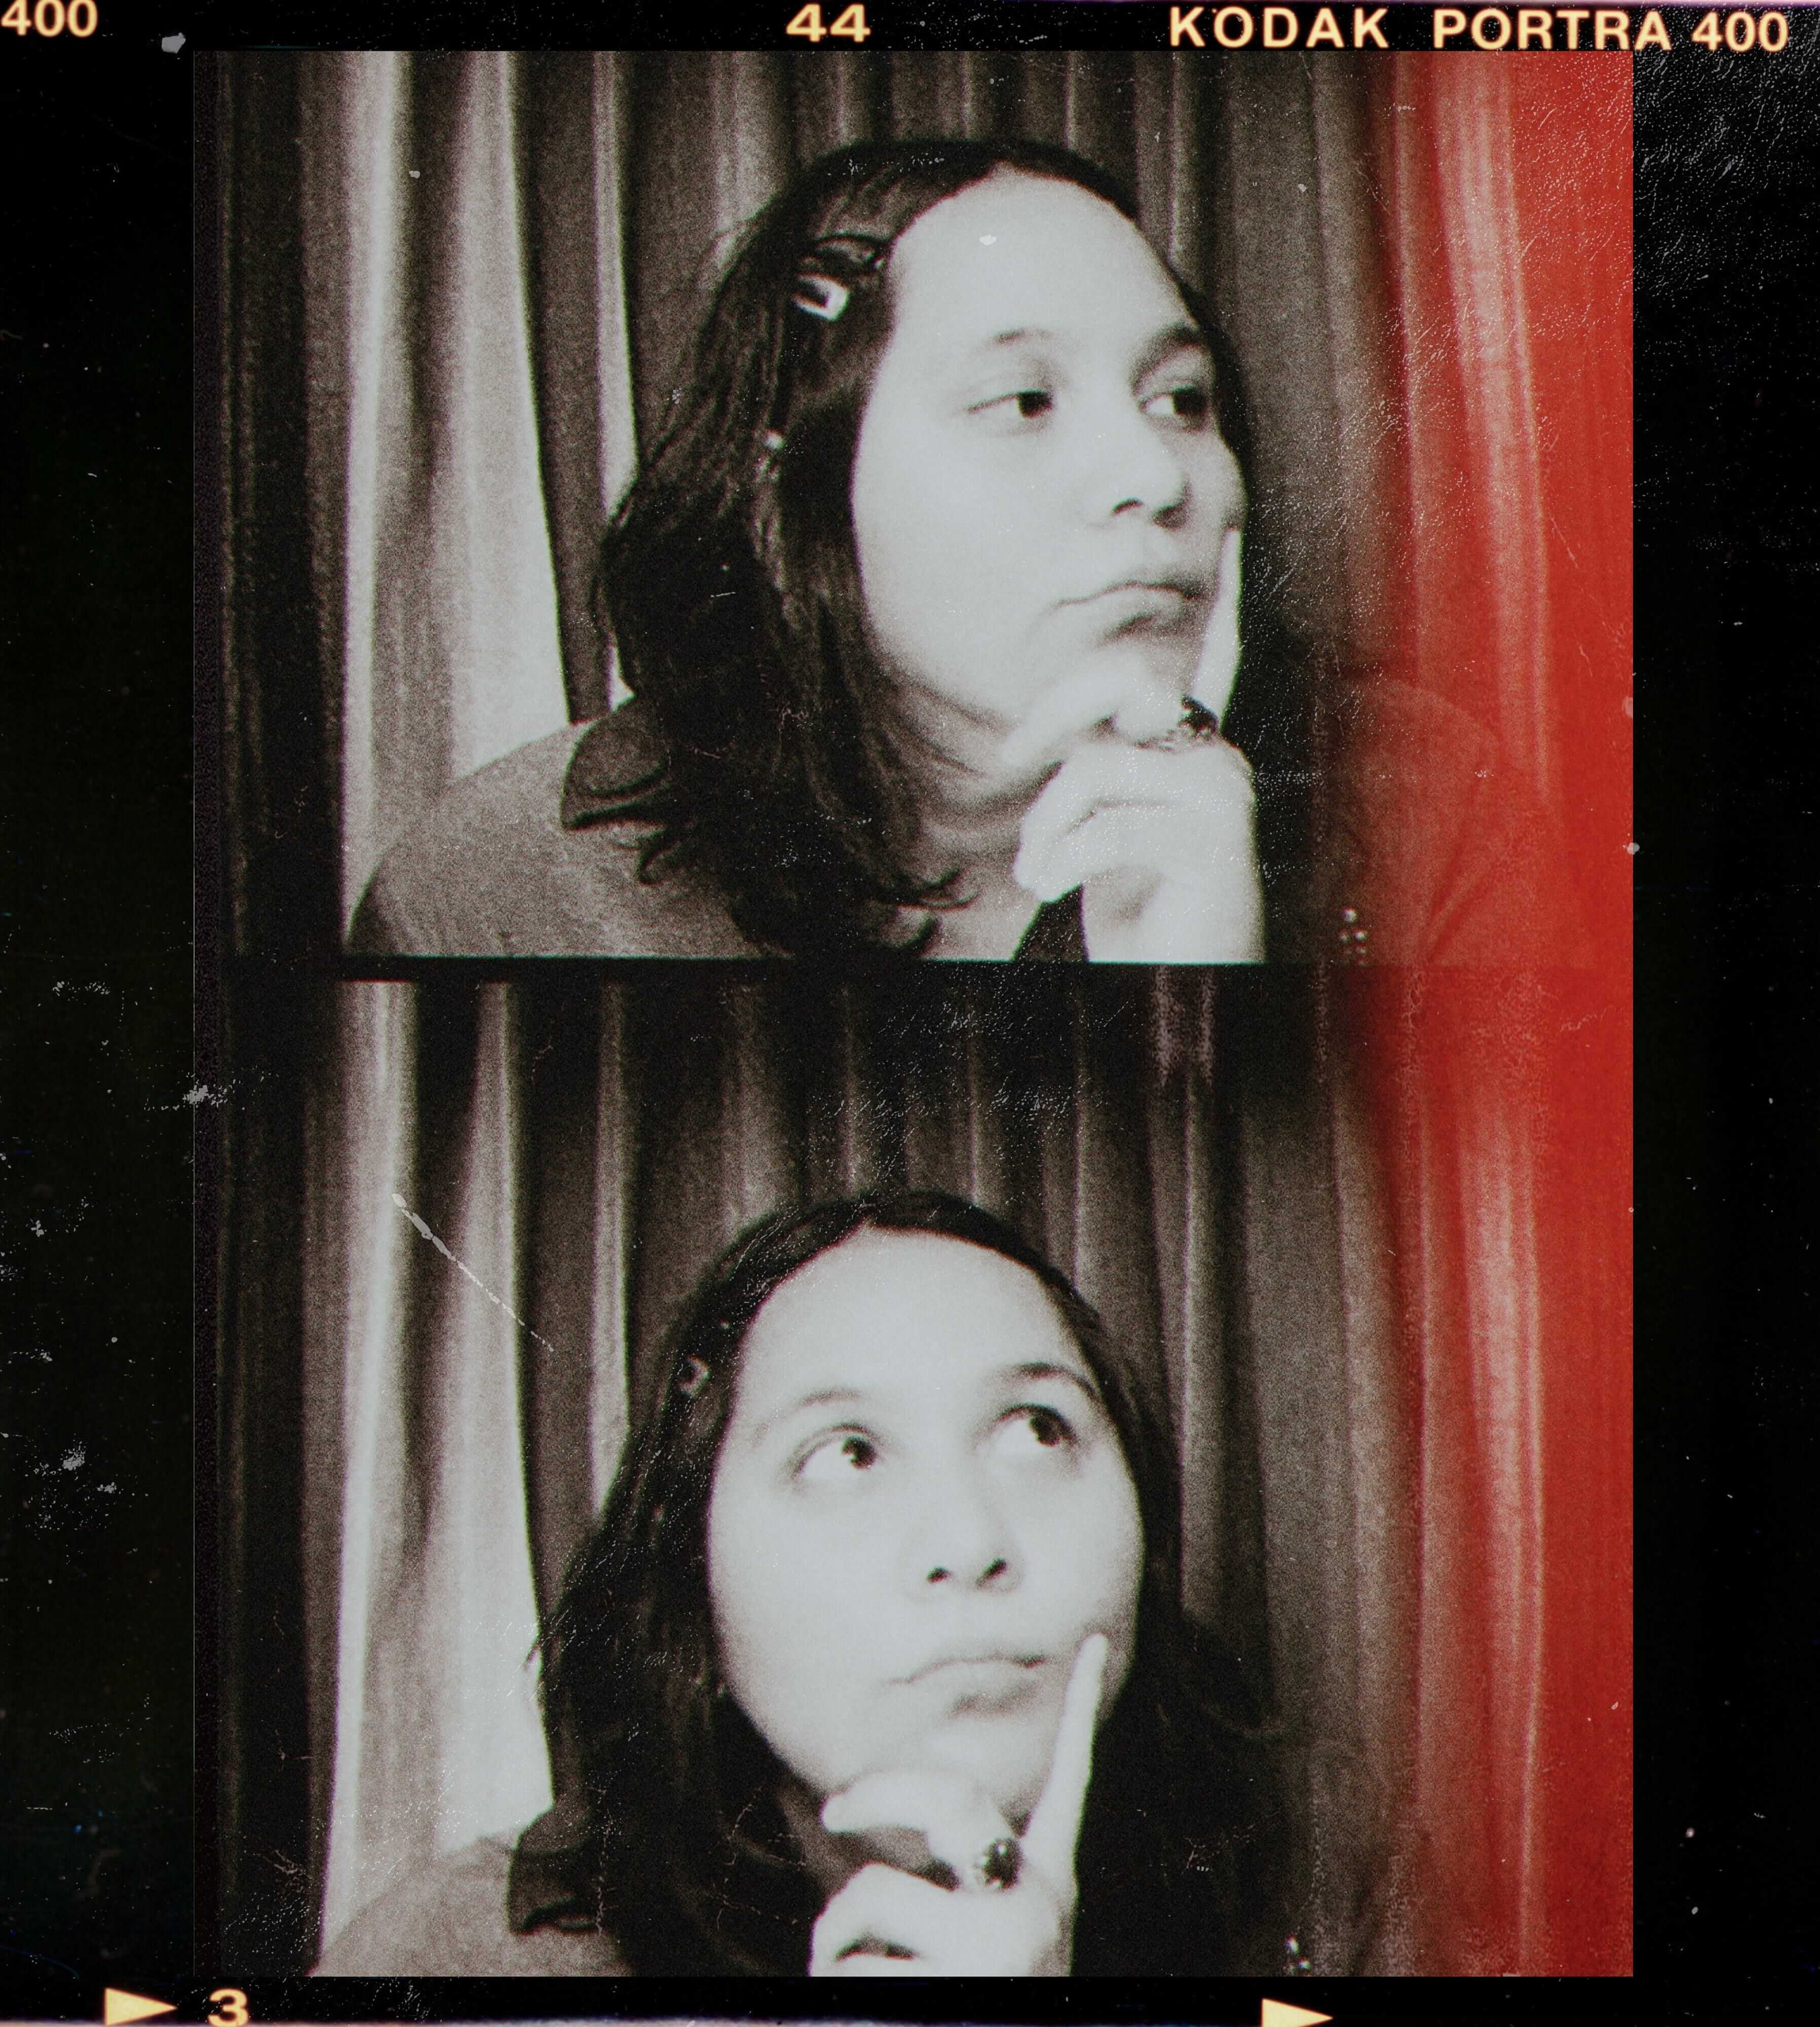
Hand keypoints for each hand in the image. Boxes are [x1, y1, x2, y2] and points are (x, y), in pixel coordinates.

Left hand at [808, 1632, 1108, 1976]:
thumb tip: (863, 1893)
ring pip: (876, 1890)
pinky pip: (854, 1966)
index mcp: (1049, 1888)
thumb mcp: (994, 1943)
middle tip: (835, 1809)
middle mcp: (1034, 1905)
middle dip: (881, 1789)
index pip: (1070, 1783)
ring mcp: (1002, 1943)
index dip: (1084, 1710)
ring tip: (842, 1967)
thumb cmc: (980, 2004)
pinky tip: (860, 2011)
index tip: (1094, 1642)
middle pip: (954, 1794)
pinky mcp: (962, 1986)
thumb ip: (961, 1893)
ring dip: (835, 1932)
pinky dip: (835, 1983)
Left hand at [1002, 529, 1262, 962]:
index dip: (1223, 600)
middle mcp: (1220, 759)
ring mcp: (1223, 798)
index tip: (1226, 534)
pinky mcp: (1213, 843)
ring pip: (1098, 766)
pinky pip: (1107, 825)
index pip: (1213, 660)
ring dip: (1048, 824)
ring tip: (1039, 873)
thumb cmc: (1142, 912)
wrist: (1178, 994)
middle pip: (1123, 683)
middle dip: (1050, 712)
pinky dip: (1063, 861)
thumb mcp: (1108, 826)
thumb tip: (1065, 742)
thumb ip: (1101, 769)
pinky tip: (1055, 891)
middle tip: (1013, 758)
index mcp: (1198, 749)